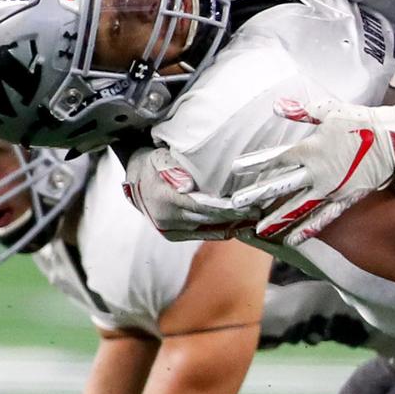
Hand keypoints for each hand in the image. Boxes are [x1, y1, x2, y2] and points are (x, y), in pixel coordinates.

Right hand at [123, 147, 255, 239]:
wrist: (134, 182)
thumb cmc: (152, 165)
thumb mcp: (158, 158)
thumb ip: (172, 169)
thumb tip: (187, 185)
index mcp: (165, 198)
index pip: (203, 206)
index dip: (228, 208)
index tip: (249, 206)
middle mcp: (168, 218)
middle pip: (210, 219)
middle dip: (236, 216)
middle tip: (260, 210)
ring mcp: (170, 229)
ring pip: (208, 229)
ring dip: (232, 224)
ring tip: (255, 218)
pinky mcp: (173, 235)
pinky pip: (203, 235)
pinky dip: (221, 231)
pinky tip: (239, 226)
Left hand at [229, 99, 394, 240]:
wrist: (393, 138)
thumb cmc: (360, 121)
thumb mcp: (329, 112)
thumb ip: (302, 112)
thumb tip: (277, 106)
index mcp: (311, 149)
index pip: (277, 158)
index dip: (256, 163)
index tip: (236, 169)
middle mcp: (317, 172)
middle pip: (282, 185)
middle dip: (258, 193)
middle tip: (236, 203)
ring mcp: (331, 188)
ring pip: (299, 207)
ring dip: (279, 218)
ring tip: (260, 229)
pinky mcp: (345, 199)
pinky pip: (324, 218)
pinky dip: (308, 229)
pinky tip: (294, 238)